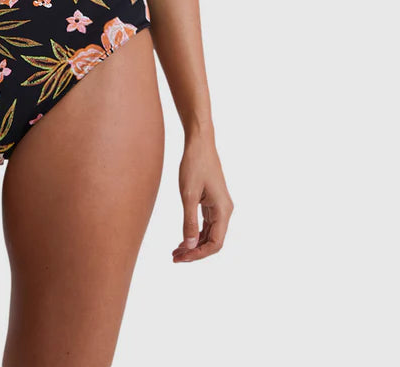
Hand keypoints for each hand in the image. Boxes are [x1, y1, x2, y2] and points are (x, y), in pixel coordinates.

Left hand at [172, 133, 233, 261]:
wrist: (199, 143)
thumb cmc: (194, 165)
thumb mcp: (188, 195)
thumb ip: (189, 221)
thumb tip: (190, 245)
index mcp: (223, 210)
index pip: (215, 243)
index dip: (199, 254)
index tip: (182, 258)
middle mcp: (224, 210)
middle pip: (213, 241)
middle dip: (195, 251)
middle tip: (175, 257)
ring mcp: (219, 206)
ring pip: (209, 233)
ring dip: (194, 243)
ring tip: (176, 251)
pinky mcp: (212, 201)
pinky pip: (206, 223)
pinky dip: (195, 232)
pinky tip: (182, 238)